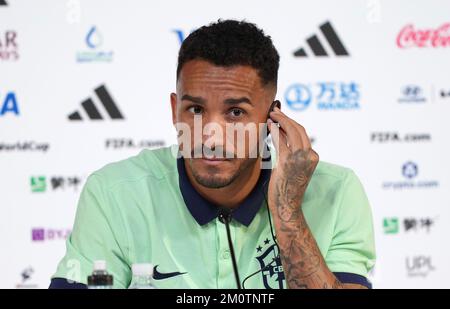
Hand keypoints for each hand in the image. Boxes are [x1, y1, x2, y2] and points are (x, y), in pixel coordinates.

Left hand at [266, 106, 318, 221]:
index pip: (302, 133)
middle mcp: (309, 155)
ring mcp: (300, 158)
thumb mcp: (290, 165)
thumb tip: (280, 132)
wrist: (287, 205)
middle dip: (285, 117)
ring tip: (271, 115)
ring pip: (291, 131)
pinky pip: (280, 140)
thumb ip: (287, 149)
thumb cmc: (286, 187)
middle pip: (298, 129)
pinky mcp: (287, 161)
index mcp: (312, 156)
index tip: (281, 116)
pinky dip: (274, 130)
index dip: (291, 122)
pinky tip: (269, 125)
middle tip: (274, 111)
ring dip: (280, 120)